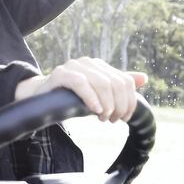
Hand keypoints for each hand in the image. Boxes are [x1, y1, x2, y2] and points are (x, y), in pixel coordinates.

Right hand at [15, 57, 147, 122]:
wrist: (40, 96)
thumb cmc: (70, 96)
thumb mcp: (97, 93)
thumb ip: (118, 86)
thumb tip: (144, 78)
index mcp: (99, 65)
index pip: (125, 81)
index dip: (129, 101)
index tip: (124, 118)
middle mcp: (88, 62)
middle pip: (115, 83)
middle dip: (119, 105)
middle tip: (112, 120)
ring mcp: (74, 66)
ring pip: (102, 83)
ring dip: (107, 104)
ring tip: (103, 118)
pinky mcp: (61, 74)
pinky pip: (81, 83)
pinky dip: (91, 98)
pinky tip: (95, 110)